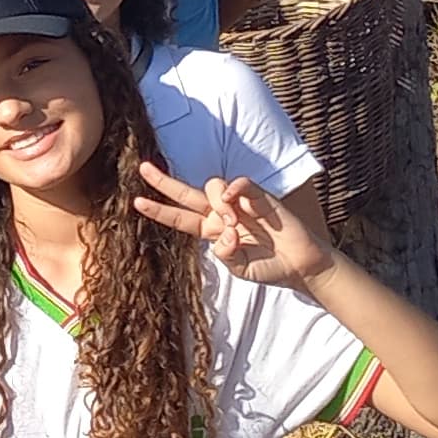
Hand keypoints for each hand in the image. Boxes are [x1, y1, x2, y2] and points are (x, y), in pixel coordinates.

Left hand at [135, 161, 337, 291]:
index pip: (180, 219)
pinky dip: (233, 188)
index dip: (159, 210)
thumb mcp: (241, 270)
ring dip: (216, 203)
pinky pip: (240, 184)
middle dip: (164, 182)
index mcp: (212, 232)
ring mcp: (239, 204)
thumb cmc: (269, 267)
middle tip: (143, 167)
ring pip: (212, 187)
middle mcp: (221, 214)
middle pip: (186, 194)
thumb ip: (227, 255)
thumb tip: (225, 235)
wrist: (301, 265)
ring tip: (235, 223)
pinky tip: (233, 201)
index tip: (136, 202)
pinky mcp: (259, 197)